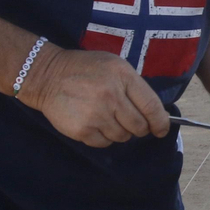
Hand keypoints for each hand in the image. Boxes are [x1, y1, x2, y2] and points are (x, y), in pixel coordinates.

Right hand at [20, 45, 169, 146]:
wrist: (48, 76)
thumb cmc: (86, 69)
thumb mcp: (114, 66)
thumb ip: (135, 87)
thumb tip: (156, 114)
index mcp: (123, 76)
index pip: (151, 106)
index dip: (160, 122)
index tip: (162, 129)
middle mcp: (112, 96)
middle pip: (139, 126)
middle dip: (139, 128)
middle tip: (130, 122)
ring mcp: (97, 114)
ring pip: (123, 137)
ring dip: (120, 132)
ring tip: (107, 118)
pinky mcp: (82, 130)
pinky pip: (104, 143)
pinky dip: (103, 137)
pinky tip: (94, 123)